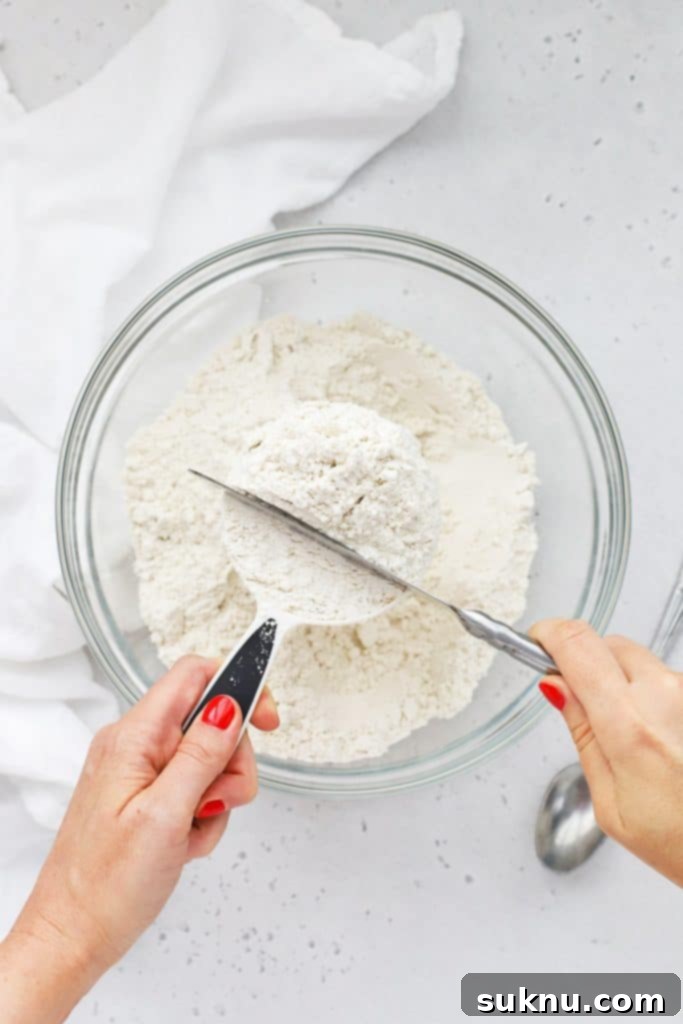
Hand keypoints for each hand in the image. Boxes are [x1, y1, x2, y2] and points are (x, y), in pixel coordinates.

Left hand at [0, 656, 278, 1022]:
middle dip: (230, 763)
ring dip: (217, 797)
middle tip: (215, 802)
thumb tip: (230, 703)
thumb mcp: (165, 815)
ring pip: (209, 759)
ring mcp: (141, 772)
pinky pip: (195, 789)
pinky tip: (185, 843)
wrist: (74, 936)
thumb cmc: (106, 886)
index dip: (238, 686)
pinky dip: (202, 816)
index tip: (266, 721)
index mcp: (134, 737)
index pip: (195, 675)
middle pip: (211, 721)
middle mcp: (135, 745)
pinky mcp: (147, 797)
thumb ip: (200, 754)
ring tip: (193, 831)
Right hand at [532, 619, 682, 885]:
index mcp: (629, 725)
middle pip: (607, 645)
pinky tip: (661, 738)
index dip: (550, 635)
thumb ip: (582, 733)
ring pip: (640, 661)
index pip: (577, 644)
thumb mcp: (610, 802)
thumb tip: (555, 686)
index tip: (538, 641)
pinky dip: (654, 697)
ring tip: (635, 739)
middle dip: (587, 666)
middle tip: (585, 707)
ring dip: (625, 683)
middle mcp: (666, 696)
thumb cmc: (680, 839)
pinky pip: (667, 680)